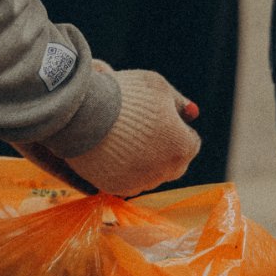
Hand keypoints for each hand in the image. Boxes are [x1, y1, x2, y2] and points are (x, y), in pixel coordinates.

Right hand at [60, 69, 200, 196]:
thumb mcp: (158, 87)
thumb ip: (178, 102)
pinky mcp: (116, 188)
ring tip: (125, 139)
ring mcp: (140, 182)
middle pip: (174, 164)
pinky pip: (127, 181)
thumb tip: (192, 113)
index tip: (160, 119)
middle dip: (166, 150)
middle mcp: (165, 171)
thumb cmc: (125, 95)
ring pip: (150, 175)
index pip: (191, 143)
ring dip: (145, 161)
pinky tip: (113, 151)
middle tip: (146, 132)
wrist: (83, 112)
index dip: (177, 128)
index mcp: (182, 147)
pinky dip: (123, 170)